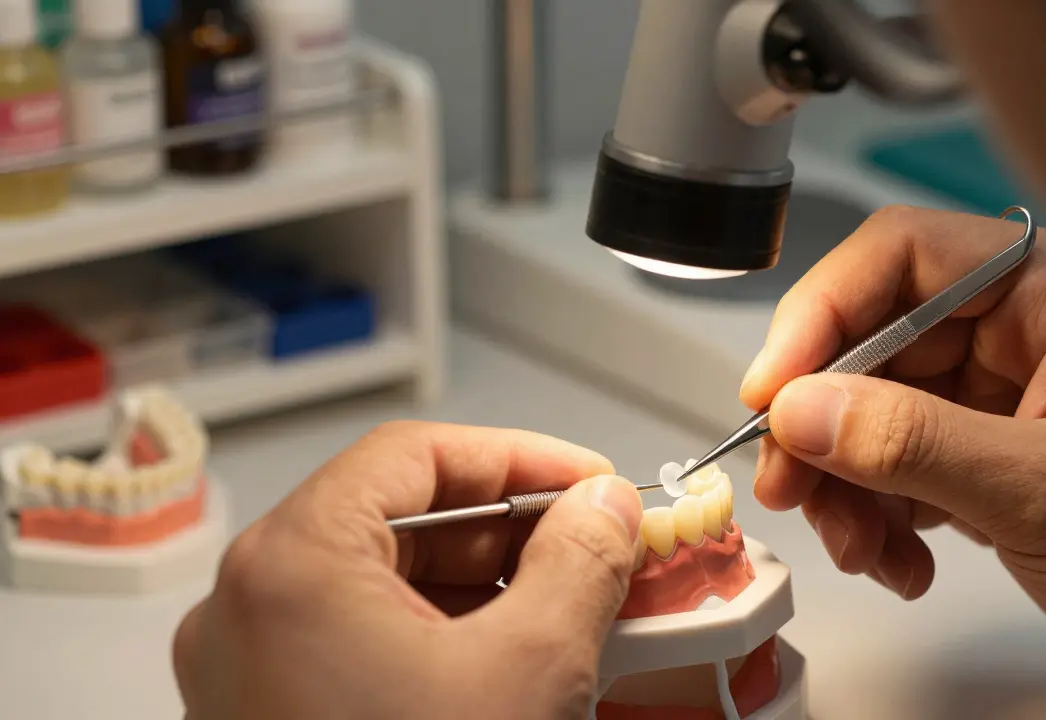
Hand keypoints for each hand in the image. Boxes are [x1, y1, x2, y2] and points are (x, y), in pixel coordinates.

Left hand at [173, 422, 642, 719]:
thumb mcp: (529, 669)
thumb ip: (577, 562)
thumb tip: (601, 507)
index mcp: (291, 567)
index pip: (412, 455)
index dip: (517, 456)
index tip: (589, 481)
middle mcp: (251, 610)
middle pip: (398, 518)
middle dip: (512, 527)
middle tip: (595, 542)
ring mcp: (255, 671)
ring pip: (385, 586)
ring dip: (487, 584)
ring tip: (575, 602)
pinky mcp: (277, 718)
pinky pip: (368, 644)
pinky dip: (447, 636)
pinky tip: (521, 657)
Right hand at [741, 206, 1045, 703]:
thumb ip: (914, 444)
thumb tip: (802, 411)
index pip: (903, 257)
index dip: (823, 312)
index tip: (775, 386)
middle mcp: (1019, 331)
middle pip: (870, 341)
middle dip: (823, 422)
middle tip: (790, 482)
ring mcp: (998, 395)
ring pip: (869, 411)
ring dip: (845, 483)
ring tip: (861, 546)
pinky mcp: (984, 454)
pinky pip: (892, 464)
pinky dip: (877, 515)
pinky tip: (902, 560)